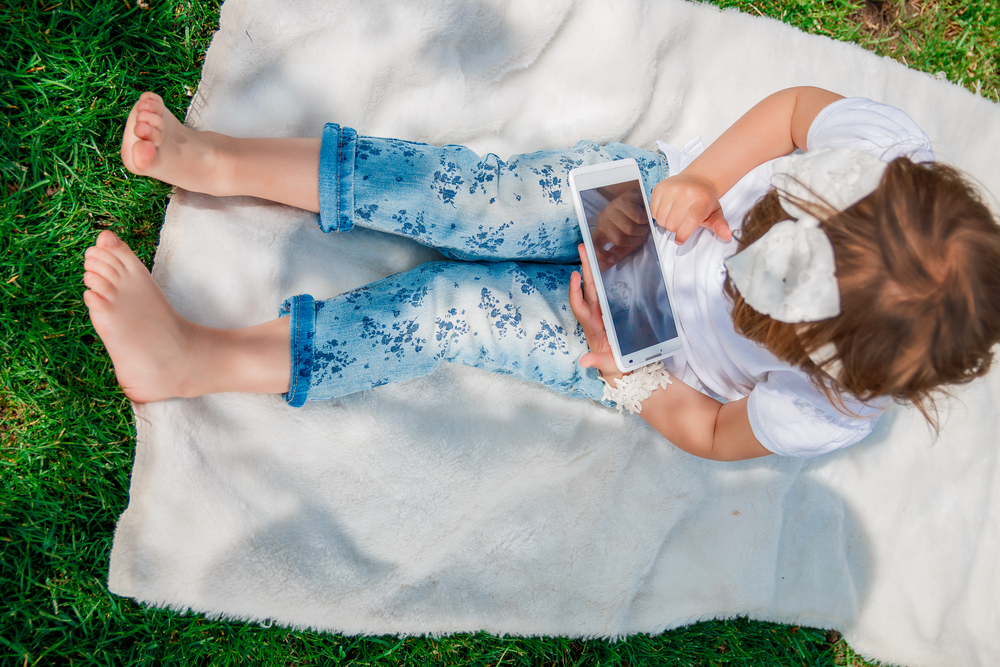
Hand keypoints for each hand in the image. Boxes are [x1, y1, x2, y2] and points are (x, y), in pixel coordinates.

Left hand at [568, 243, 624, 381]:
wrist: (622, 368)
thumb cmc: (614, 366)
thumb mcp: (607, 364)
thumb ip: (597, 362)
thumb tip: (585, 361)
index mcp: (592, 326)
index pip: (580, 306)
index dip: (576, 291)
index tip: (574, 275)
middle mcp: (595, 316)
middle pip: (588, 289)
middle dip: (585, 269)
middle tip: (583, 248)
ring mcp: (603, 313)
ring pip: (597, 288)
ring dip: (594, 270)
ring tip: (593, 251)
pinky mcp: (611, 313)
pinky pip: (606, 293)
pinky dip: (606, 280)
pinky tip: (608, 266)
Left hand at [590, 188, 649, 270]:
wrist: (645, 201)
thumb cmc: (636, 224)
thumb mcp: (627, 241)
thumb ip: (617, 254)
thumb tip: (603, 267)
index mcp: (602, 231)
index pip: (594, 243)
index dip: (599, 253)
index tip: (609, 260)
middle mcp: (604, 219)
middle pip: (618, 239)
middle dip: (634, 240)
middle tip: (641, 234)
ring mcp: (612, 208)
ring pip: (628, 228)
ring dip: (642, 230)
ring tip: (644, 225)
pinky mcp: (623, 200)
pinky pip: (637, 217)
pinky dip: (645, 220)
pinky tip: (646, 216)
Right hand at [649, 172, 731, 244]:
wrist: (697, 179)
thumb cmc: (705, 200)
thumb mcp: (715, 213)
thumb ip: (719, 225)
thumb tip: (727, 236)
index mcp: (702, 200)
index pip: (689, 222)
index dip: (683, 235)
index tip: (680, 240)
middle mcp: (686, 192)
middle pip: (672, 224)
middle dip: (675, 229)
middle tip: (680, 223)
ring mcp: (671, 189)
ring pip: (661, 219)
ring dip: (665, 222)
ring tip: (674, 216)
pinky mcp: (660, 187)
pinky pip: (652, 210)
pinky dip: (657, 214)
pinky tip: (666, 209)